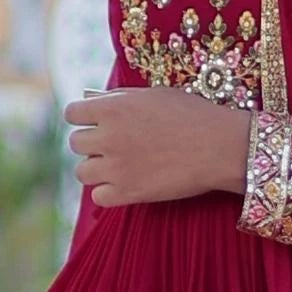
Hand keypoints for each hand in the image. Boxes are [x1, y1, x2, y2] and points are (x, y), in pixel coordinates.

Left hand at [67, 87, 252, 208]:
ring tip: (118, 166)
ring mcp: (116, 167)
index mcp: (112, 108)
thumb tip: (94, 103)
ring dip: (97, 169)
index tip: (94, 122)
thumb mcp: (153, 95)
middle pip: (75, 143)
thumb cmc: (192, 115)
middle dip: (91, 143)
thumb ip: (120, 99)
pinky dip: (108, 192)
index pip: (72, 113)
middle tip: (112, 145)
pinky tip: (125, 184)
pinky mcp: (128, 193)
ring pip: (82, 172)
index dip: (83, 118)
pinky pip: (98, 197)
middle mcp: (108, 137)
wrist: (220, 145)